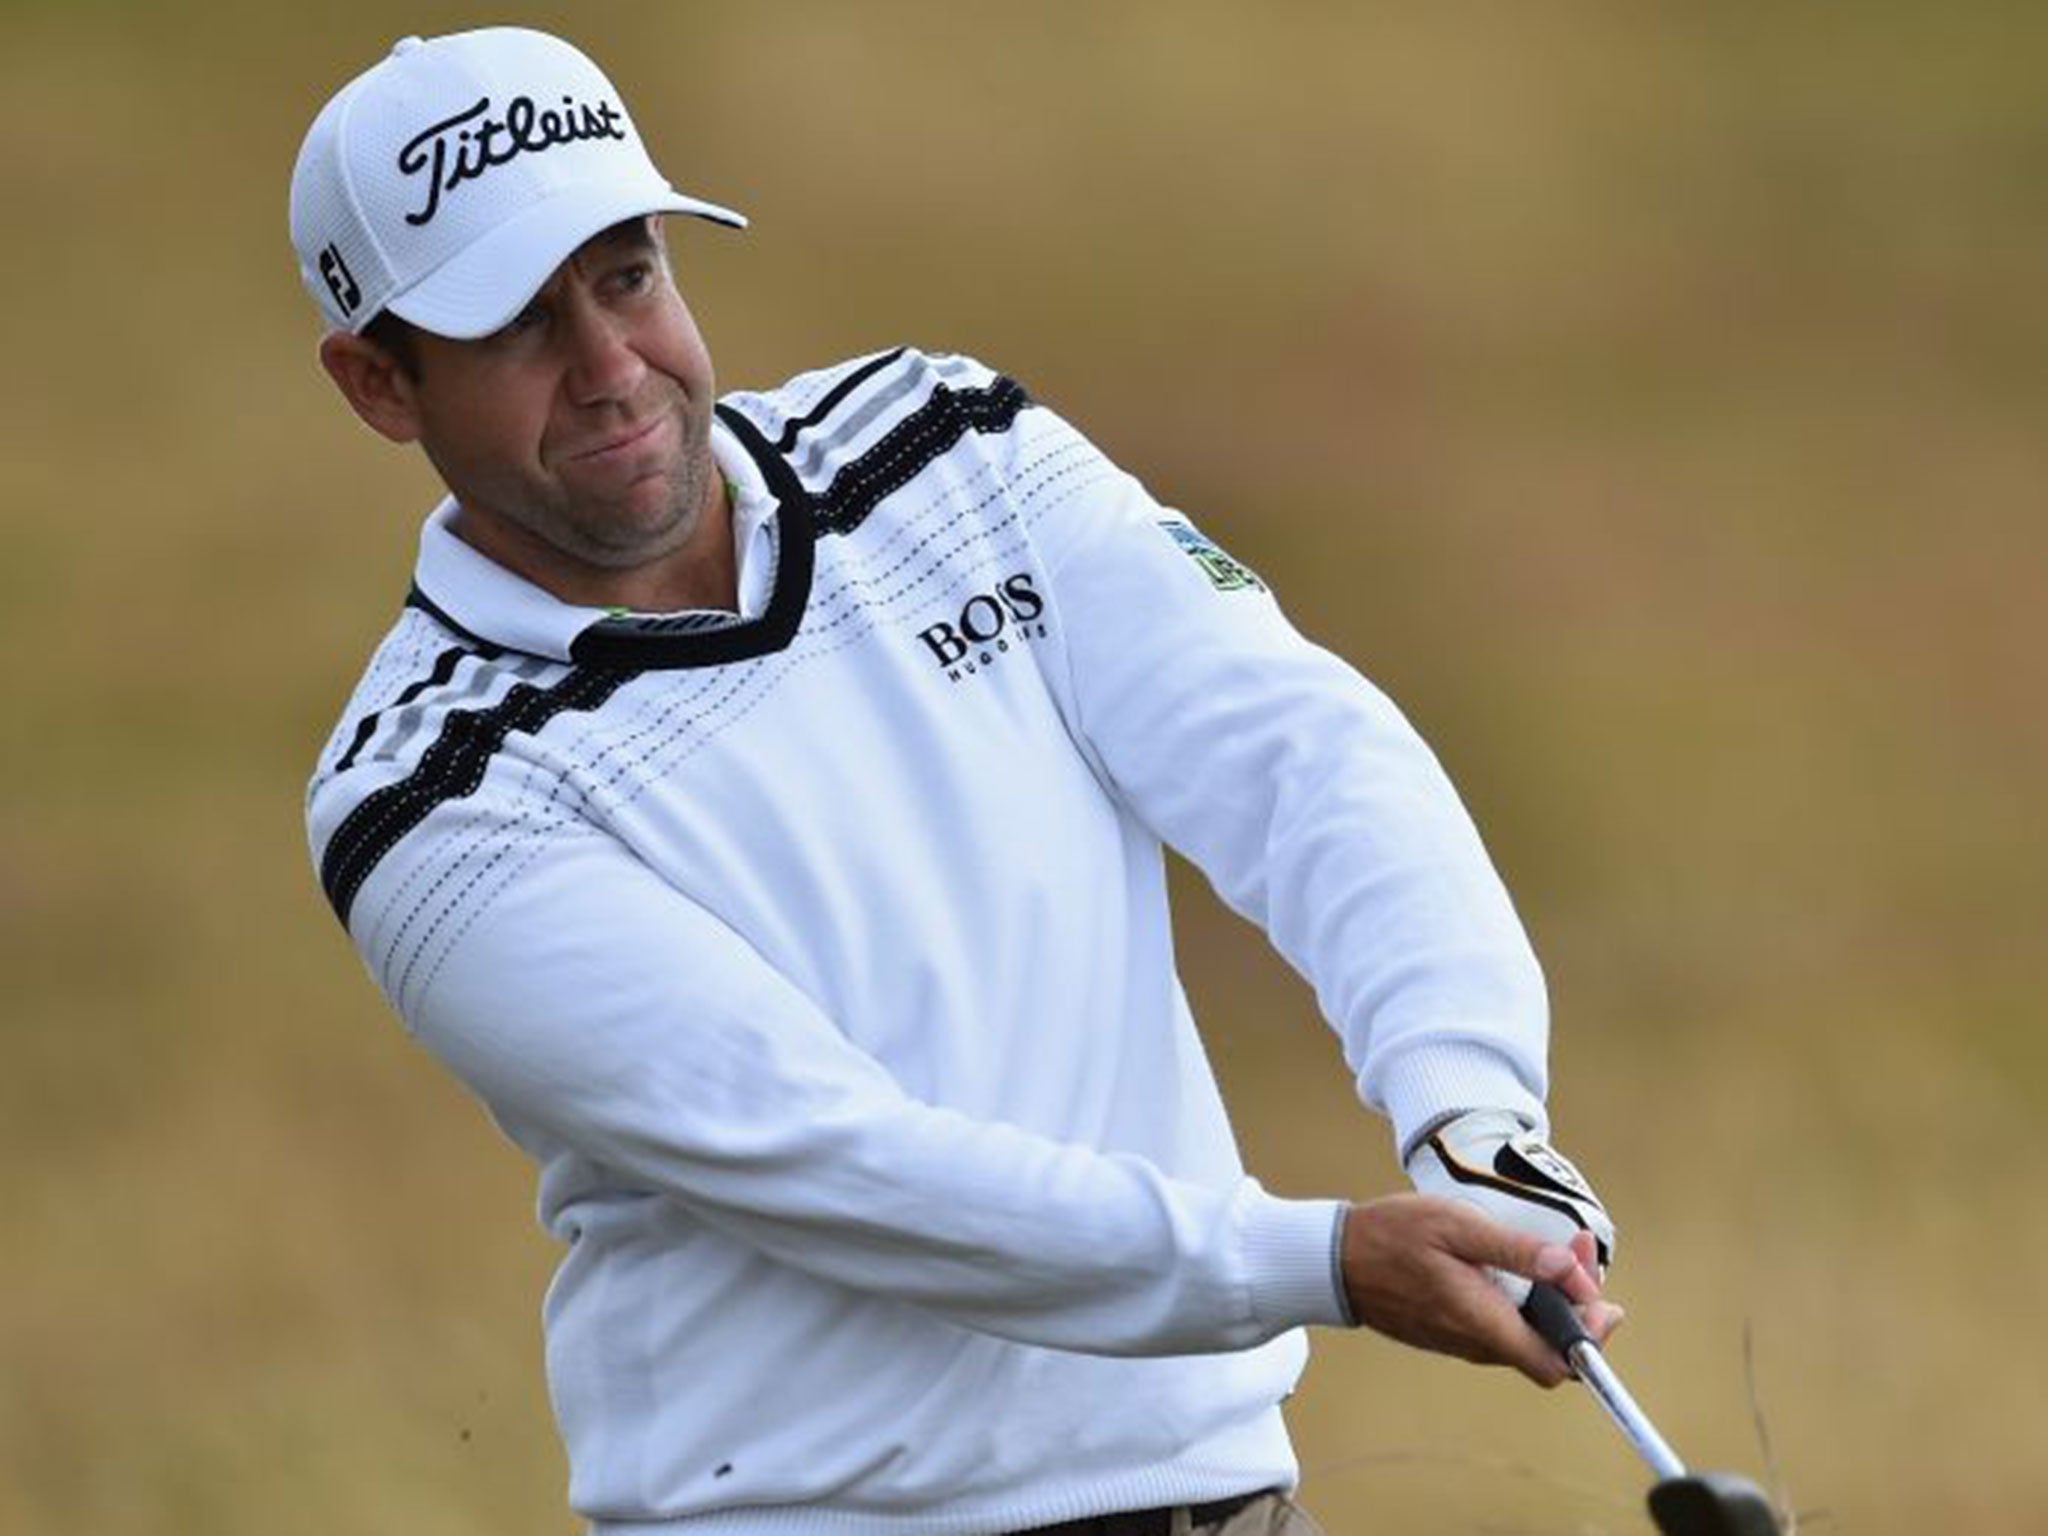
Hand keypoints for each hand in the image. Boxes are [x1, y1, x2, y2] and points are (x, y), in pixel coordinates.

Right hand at [1339, 1194, 1621, 1386]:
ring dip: (1550, 1299)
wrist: (1333, 1259)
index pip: (1560, 1365)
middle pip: (1549, 1349)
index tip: (1594, 1288)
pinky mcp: (1449, 1332)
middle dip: (1575, 1303)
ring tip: (1552, 1250)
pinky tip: (1515, 1263)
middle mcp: (1476, 1343)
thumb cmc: (1392, 1237)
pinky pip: (1500, 1327)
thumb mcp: (1457, 1226)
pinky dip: (1521, 1301)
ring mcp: (1461, 1341)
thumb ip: (1516, 1251)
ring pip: (1525, 1336)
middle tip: (1575, 1250)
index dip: (1589, 1336)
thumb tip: (1571, 1271)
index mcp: (1484, 1322)